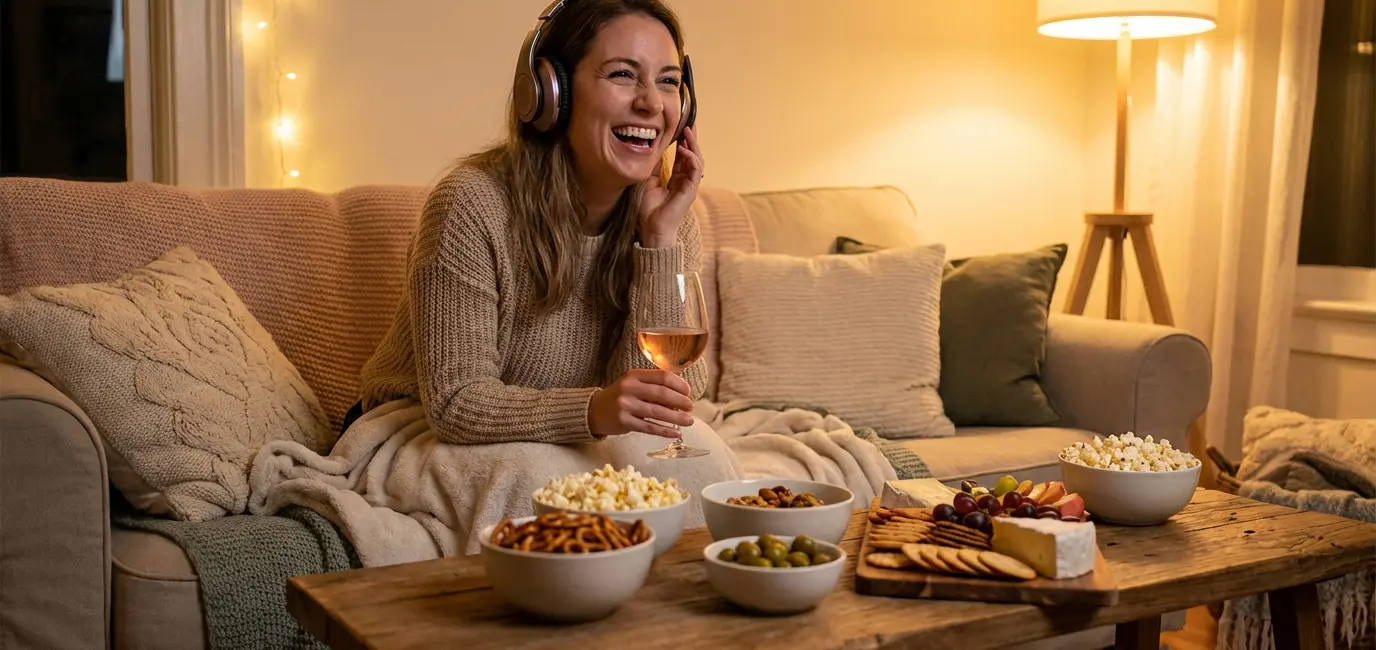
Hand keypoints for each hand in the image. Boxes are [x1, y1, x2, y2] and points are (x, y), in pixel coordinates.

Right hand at [587, 369, 694, 437]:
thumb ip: (653, 386)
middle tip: (690, 407)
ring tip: (689, 421)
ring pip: (658, 412)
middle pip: (662, 394)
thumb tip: (681, 395)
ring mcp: (626, 405)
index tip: (688, 392)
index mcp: (634, 375)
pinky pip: (649, 427)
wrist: (594, 411)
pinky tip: (676, 433)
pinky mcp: (624, 422)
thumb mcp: (633, 385)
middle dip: (680, 401)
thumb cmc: (620, 397)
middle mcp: (629, 388)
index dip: (679, 384)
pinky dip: (665, 431)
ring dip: (677, 418)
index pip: (662, 377)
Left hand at [638, 127, 703, 248]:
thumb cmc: (650, 211)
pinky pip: (695, 171)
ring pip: (697, 160)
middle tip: (688, 122)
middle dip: (691, 138)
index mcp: (676, 179)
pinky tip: (685, 149)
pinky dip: (691, 159)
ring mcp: (689, 185)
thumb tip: (652, 151)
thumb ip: (653, 168)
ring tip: (687, 131)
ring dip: (693, 145)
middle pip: (692, 154)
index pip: (682, 155)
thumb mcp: (647, 182)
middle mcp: (685, 180)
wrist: (652, 229)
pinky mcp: (691, 190)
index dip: (681, 141)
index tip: (679, 126)